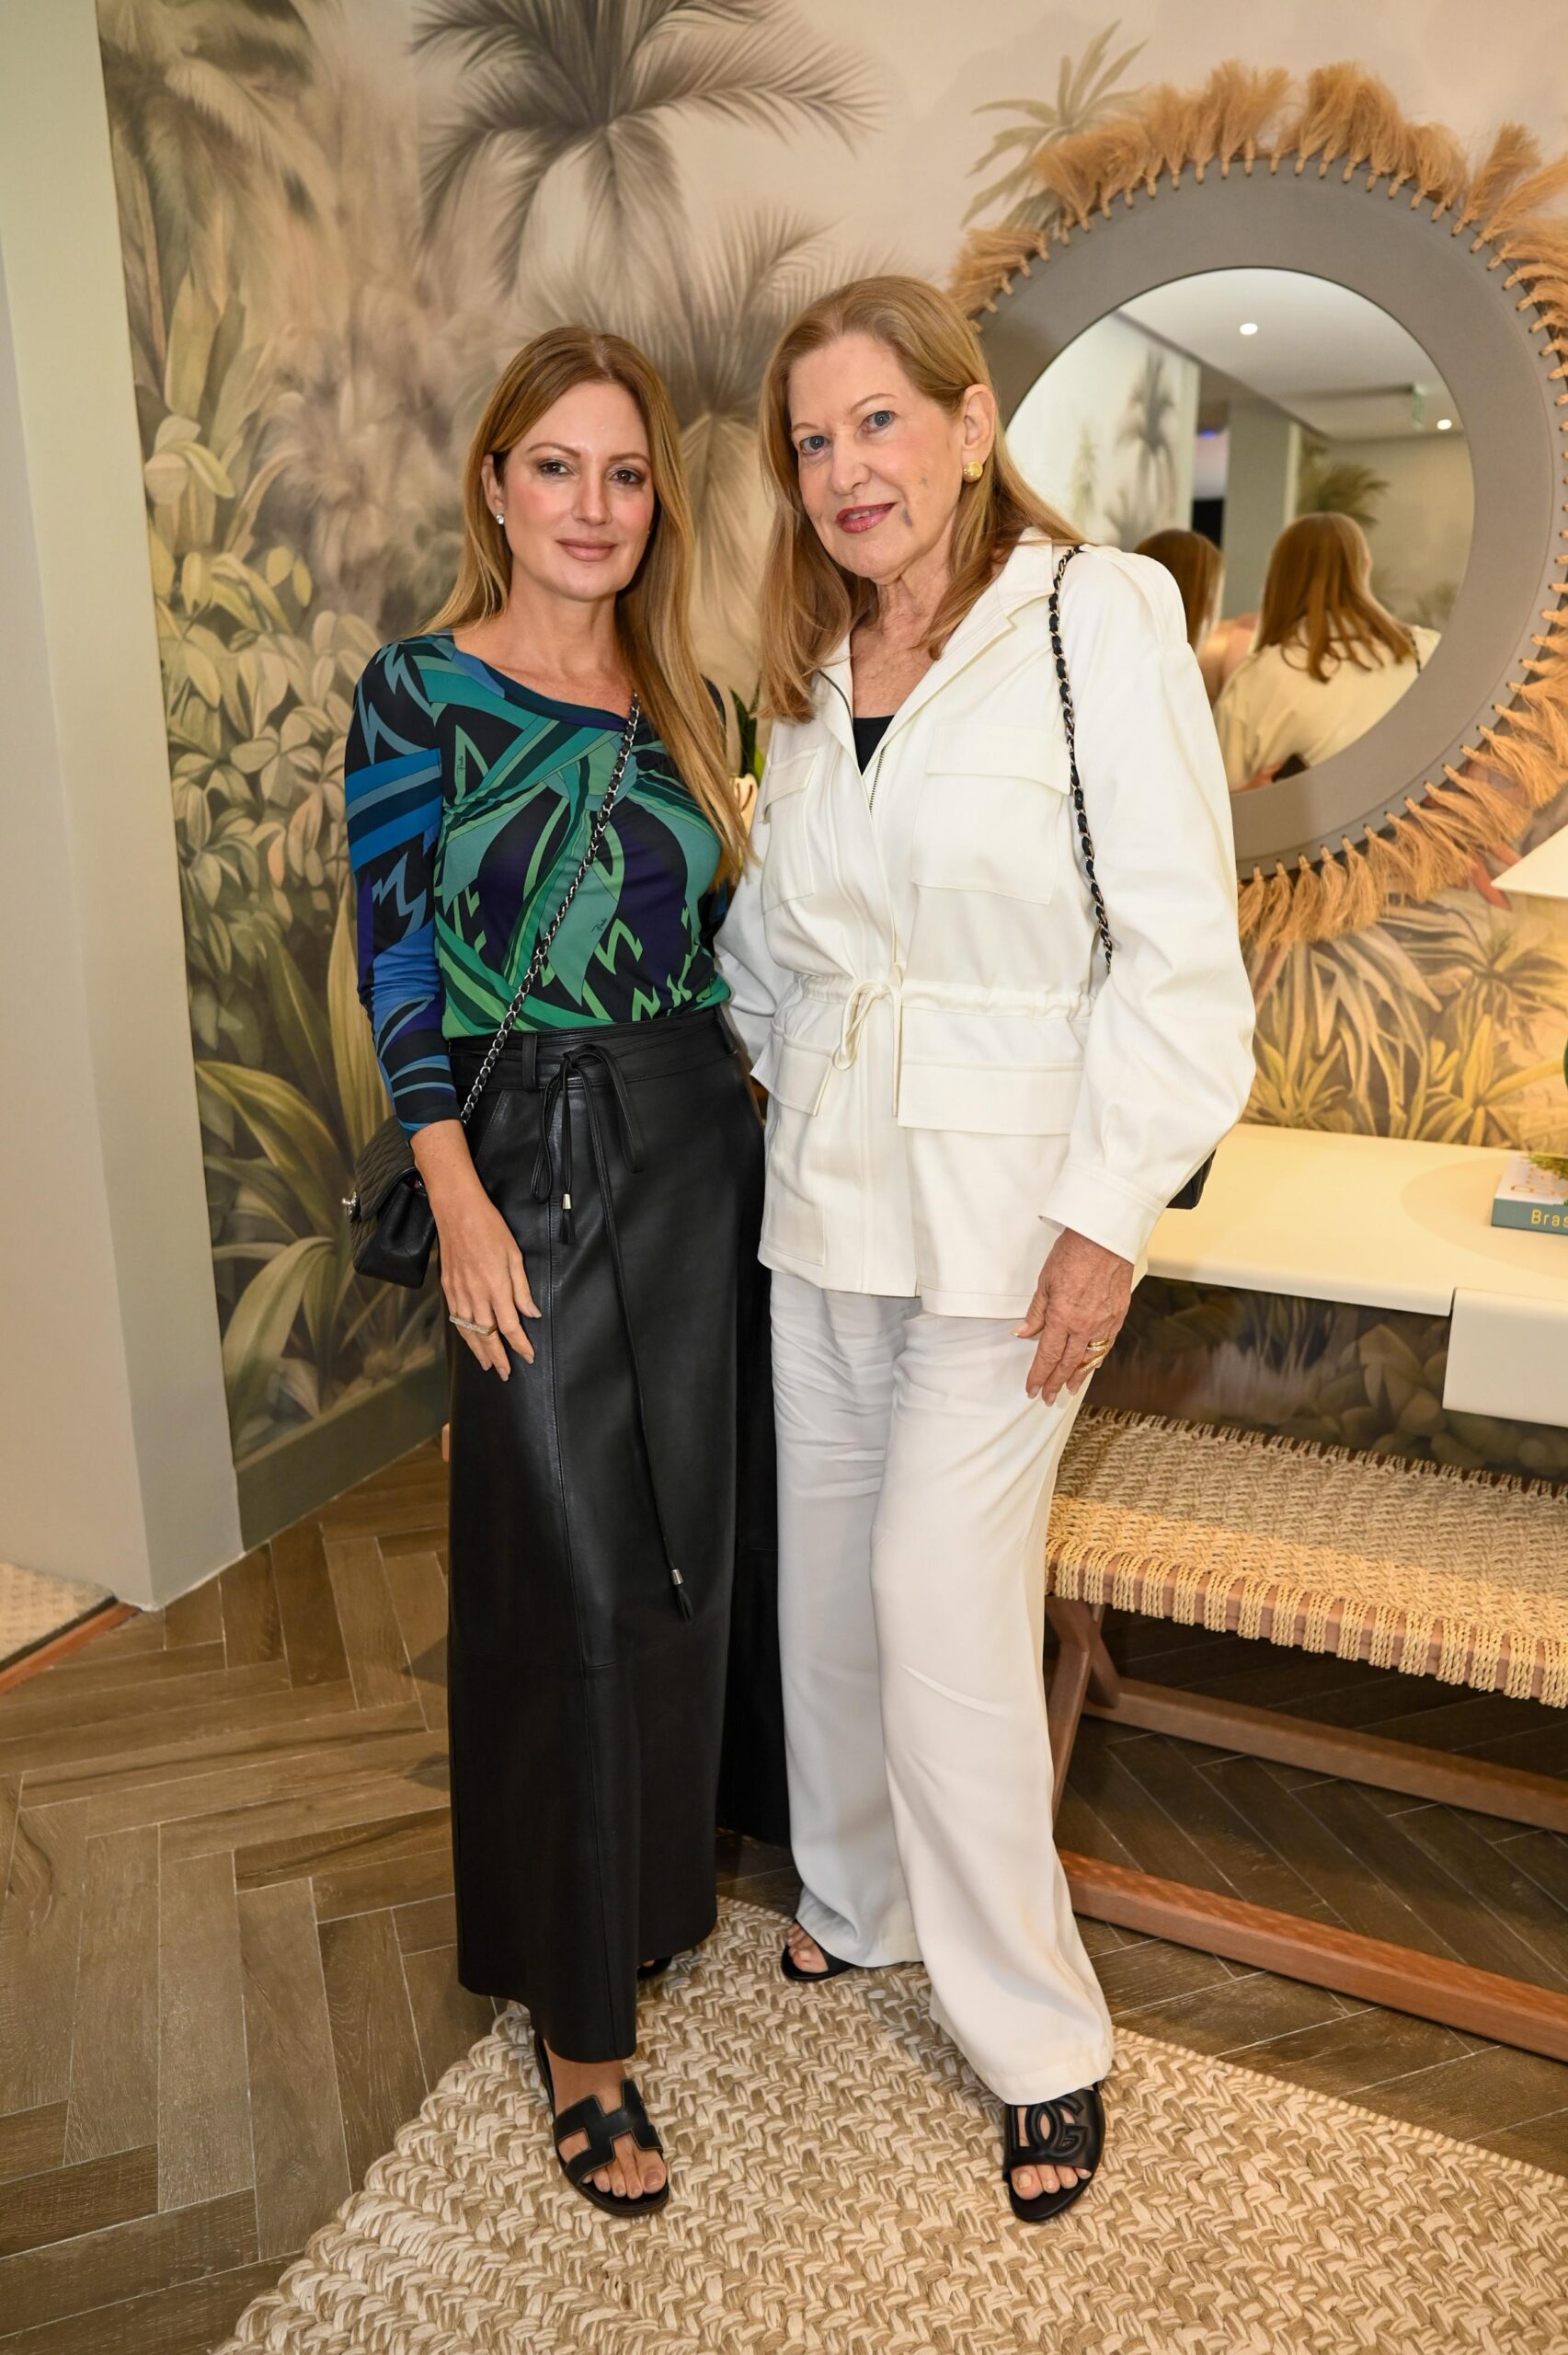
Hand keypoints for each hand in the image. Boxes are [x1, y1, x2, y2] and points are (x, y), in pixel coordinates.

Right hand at [412, 1121, 539, 1379]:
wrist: (457, 1212)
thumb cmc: (490, 1228)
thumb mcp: (514, 1255)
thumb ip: (522, 1288)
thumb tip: (531, 1313)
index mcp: (496, 1287)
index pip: (510, 1326)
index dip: (520, 1345)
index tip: (528, 1356)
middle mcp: (476, 1295)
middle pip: (487, 1335)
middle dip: (498, 1357)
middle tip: (505, 1373)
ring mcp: (459, 1293)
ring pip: (468, 1331)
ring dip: (478, 1351)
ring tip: (487, 1365)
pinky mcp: (447, 1288)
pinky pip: (455, 1319)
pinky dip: (463, 1334)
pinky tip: (469, 1340)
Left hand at [1015, 1227, 1131, 1403]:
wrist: (1105, 1237)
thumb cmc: (1073, 1252)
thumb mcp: (1045, 1281)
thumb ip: (1036, 1312)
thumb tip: (1023, 1333)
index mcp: (1062, 1317)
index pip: (1047, 1356)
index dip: (1039, 1375)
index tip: (1032, 1388)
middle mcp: (1084, 1325)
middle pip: (1067, 1363)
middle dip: (1055, 1383)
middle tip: (1047, 1397)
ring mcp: (1104, 1322)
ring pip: (1089, 1358)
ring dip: (1077, 1376)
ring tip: (1068, 1389)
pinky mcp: (1118, 1315)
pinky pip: (1106, 1344)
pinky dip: (1097, 1358)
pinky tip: (1090, 1365)